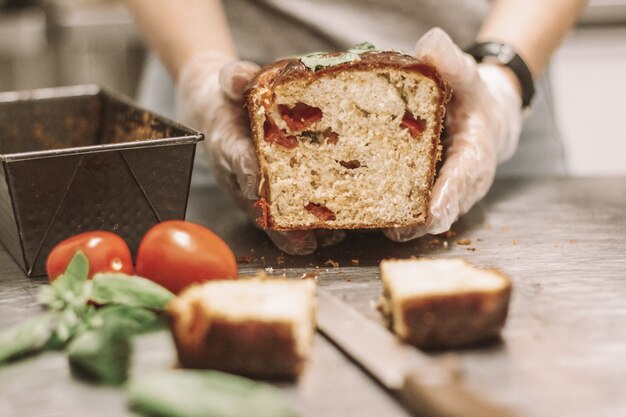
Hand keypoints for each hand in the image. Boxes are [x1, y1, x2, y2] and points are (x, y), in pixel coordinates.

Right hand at [176, 52, 345, 254]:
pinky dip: (312, 224)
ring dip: (302, 231)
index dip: (252, 177)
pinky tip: (340, 230)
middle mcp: (241, 175)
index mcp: (228, 144)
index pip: (238, 161)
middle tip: (306, 240)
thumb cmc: (228, 98)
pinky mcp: (271, 194)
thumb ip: (233, 77)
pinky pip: (290, 213)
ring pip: (276, 218)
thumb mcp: (228, 80)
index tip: (265, 191)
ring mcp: (256, 189)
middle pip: (260, 206)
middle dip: (282, 226)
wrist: (218, 109)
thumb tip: (239, 76)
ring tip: (332, 238)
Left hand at [384, 28, 522, 241]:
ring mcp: (443, 194)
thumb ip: (450, 62)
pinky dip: (390, 213)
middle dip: (417, 223)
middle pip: (441, 211)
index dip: (447, 200)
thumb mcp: (464, 74)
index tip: (430, 215)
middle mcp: (461, 183)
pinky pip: (410, 210)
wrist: (481, 115)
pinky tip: (363, 213)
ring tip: (370, 226)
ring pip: (423, 218)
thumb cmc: (472, 97)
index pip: (463, 183)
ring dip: (400, 224)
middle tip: (390, 229)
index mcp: (475, 156)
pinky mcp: (426, 196)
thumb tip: (429, 44)